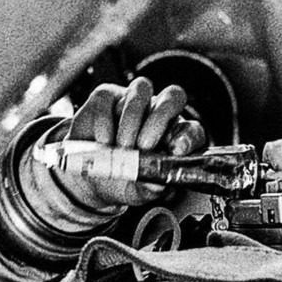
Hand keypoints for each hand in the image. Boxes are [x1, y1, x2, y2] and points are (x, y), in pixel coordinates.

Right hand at [56, 77, 205, 207]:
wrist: (89, 178)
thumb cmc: (123, 180)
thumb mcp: (138, 191)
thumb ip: (149, 188)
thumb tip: (156, 185)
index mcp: (174, 137)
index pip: (192, 129)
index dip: (188, 137)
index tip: (177, 151)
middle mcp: (158, 113)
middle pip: (173, 97)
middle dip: (159, 119)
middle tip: (144, 145)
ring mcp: (133, 101)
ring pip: (141, 90)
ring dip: (132, 119)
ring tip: (122, 146)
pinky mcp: (106, 97)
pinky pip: (109, 97)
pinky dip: (105, 119)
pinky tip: (104, 140)